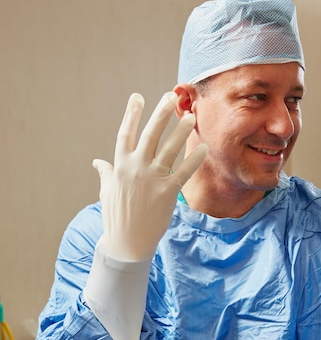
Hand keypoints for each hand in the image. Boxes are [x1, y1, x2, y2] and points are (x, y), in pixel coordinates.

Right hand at [93, 92, 207, 259]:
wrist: (126, 243)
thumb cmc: (117, 217)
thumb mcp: (107, 192)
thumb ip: (106, 173)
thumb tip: (97, 162)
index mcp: (119, 165)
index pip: (125, 133)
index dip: (132, 114)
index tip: (138, 97)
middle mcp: (135, 168)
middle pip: (150, 134)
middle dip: (161, 113)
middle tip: (172, 97)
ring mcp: (151, 179)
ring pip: (169, 149)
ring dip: (181, 131)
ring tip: (191, 116)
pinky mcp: (166, 192)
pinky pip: (183, 171)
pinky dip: (194, 159)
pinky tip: (203, 147)